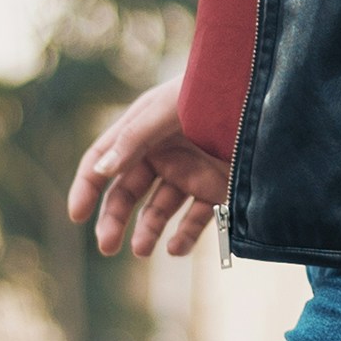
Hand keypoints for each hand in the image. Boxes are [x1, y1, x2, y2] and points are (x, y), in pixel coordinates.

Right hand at [68, 77, 231, 260]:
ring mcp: (188, 173)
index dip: (87, 187)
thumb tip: (101, 171)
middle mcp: (161, 155)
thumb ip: (135, 139)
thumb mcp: (167, 110)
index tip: (77, 215)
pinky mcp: (216, 190)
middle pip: (126, 193)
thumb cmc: (210, 91)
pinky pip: (195, 219)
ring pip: (158, 211)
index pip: (103, 162)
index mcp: (140, 131)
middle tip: (107, 247)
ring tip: (142, 250)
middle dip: (114, 220)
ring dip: (147, 231)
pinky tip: (175, 248)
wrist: (263, 93)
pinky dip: (185, 236)